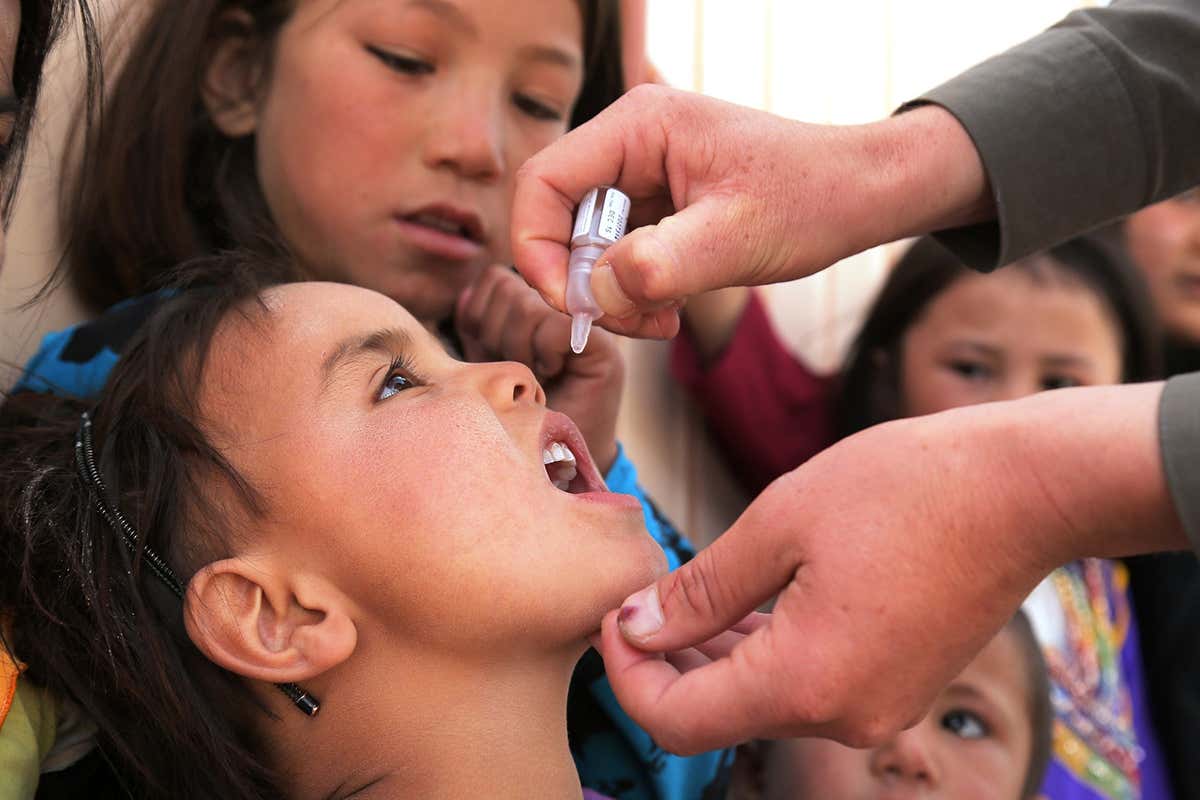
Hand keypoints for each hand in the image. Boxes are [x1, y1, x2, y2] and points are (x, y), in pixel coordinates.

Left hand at [456, 265, 623, 471]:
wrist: (551, 466)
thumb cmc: (511, 420)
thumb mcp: (483, 367)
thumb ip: (476, 330)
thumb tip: (466, 297)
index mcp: (527, 308)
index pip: (492, 280)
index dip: (479, 317)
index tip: (489, 355)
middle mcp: (557, 308)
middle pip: (506, 286)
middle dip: (493, 334)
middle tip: (510, 369)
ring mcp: (583, 324)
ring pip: (527, 305)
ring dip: (516, 348)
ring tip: (530, 375)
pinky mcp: (600, 346)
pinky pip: (555, 326)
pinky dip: (542, 353)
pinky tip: (549, 375)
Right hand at [512, 85, 990, 338]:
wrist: (861, 196)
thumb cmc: (812, 197)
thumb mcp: (737, 236)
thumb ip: (661, 263)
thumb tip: (597, 292)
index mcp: (638, 126)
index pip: (543, 182)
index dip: (538, 248)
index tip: (572, 304)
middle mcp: (631, 145)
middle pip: (561, 221)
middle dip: (586, 282)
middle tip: (631, 320)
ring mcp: (644, 177)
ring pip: (588, 247)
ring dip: (614, 295)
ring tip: (663, 319)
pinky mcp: (659, 208)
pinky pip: (619, 257)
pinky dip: (634, 292)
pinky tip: (673, 308)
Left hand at [592, 383, 1183, 753]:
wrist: (1022, 489)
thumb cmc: (905, 489)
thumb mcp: (779, 523)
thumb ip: (700, 589)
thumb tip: (638, 627)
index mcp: (803, 683)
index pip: (676, 720)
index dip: (627, 674)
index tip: (611, 616)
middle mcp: (841, 715)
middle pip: (716, 715)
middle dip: (663, 661)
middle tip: (636, 597)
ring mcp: (874, 705)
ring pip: (759, 699)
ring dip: (710, 654)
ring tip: (679, 591)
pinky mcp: (895, 684)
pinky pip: (804, 684)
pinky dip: (760, 651)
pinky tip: (739, 602)